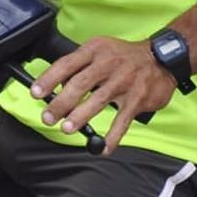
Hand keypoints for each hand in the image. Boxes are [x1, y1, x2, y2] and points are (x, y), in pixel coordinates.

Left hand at [31, 37, 175, 153]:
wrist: (160, 58)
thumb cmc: (124, 56)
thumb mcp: (101, 49)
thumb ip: (81, 65)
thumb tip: (56, 85)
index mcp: (95, 50)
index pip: (67, 63)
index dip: (50, 79)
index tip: (36, 93)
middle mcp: (108, 63)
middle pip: (80, 84)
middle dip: (61, 102)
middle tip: (48, 117)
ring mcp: (123, 80)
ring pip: (98, 100)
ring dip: (80, 116)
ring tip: (67, 128)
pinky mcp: (137, 97)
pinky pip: (122, 120)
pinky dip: (112, 136)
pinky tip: (103, 147)